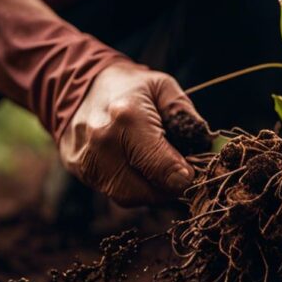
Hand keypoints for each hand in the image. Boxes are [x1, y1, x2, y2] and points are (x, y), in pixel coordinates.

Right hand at [59, 63, 204, 206]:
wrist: (76, 83)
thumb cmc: (128, 86)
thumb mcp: (162, 87)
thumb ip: (186, 116)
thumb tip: (204, 147)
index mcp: (128, 118)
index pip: (164, 169)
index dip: (185, 177)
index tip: (192, 172)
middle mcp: (103, 143)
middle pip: (147, 191)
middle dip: (169, 187)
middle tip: (179, 174)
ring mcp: (87, 159)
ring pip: (130, 197)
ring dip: (150, 190)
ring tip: (158, 170)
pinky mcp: (79, 169)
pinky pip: (113, 192)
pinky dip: (131, 186)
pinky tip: (136, 168)